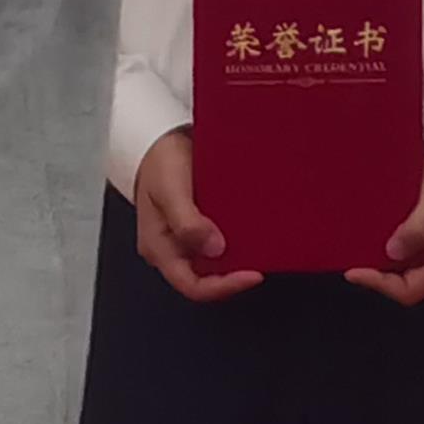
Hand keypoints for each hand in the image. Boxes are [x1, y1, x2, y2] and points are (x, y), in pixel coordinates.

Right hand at [129, 129, 259, 302]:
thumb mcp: (170, 189)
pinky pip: (217, 241)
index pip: (192, 285)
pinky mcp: (196, 224)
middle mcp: (171, 248)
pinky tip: (252, 230)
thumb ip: (187, 222)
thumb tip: (214, 249)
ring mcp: (183, 237)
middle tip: (264, 258)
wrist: (159, 137)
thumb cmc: (159, 160)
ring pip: (213, 261)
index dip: (224, 286)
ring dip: (238, 257)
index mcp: (159, 248)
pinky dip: (236, 240)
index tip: (254, 274)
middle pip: (205, 277)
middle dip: (234, 273)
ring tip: (262, 245)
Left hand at [350, 136, 423, 304]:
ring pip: (406, 273)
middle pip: (408, 285)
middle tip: (352, 257)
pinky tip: (376, 238)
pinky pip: (410, 258)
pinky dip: (390, 252)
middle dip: (378, 275)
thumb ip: (419, 226)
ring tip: (359, 247)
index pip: (412, 289)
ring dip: (382, 264)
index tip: (353, 270)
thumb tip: (393, 252)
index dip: (379, 285)